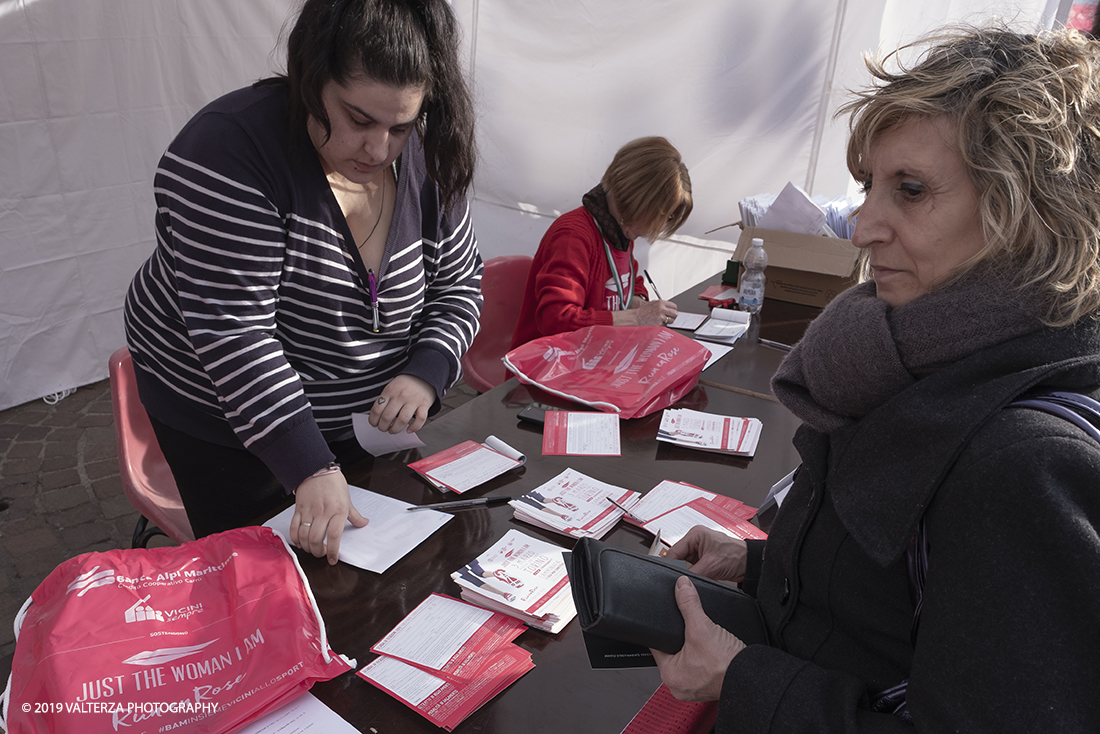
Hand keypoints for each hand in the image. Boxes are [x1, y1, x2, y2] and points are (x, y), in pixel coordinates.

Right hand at [290, 471, 368, 564]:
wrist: (317, 469)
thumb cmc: (334, 483)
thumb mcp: (347, 500)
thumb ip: (355, 515)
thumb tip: (363, 524)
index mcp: (338, 511)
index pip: (335, 536)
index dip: (333, 551)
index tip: (333, 559)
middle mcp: (323, 512)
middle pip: (317, 539)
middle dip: (318, 552)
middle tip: (321, 553)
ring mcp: (309, 511)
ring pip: (304, 536)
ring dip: (307, 547)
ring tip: (311, 549)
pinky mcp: (298, 509)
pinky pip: (294, 528)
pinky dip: (295, 538)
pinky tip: (299, 541)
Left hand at [369, 374, 434, 433]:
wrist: (424, 375)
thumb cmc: (405, 384)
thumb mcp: (391, 387)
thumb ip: (384, 400)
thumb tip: (377, 417)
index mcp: (390, 391)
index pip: (376, 410)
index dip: (373, 421)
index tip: (374, 424)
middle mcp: (401, 395)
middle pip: (387, 417)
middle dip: (383, 427)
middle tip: (383, 428)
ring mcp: (413, 400)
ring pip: (402, 420)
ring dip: (395, 429)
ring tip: (393, 430)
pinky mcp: (424, 404)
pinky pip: (420, 419)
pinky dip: (414, 427)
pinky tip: (409, 430)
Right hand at [612, 298, 677, 326]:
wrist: (636, 317)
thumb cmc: (643, 311)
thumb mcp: (653, 303)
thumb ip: (662, 305)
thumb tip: (670, 309)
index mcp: (660, 302)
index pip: (674, 306)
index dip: (673, 310)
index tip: (672, 312)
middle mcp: (661, 309)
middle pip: (675, 314)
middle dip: (673, 316)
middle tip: (669, 317)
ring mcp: (660, 317)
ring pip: (671, 320)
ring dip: (668, 321)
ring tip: (661, 320)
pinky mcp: (659, 324)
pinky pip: (665, 325)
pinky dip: (662, 325)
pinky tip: (657, 323)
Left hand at [652, 576, 745, 700]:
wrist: (751, 677)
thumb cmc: (726, 664)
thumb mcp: (702, 627)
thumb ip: (689, 604)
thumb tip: (681, 587)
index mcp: (670, 674)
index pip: (657, 645)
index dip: (662, 630)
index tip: (667, 621)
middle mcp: (679, 685)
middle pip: (673, 652)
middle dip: (681, 639)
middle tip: (690, 630)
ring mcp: (695, 687)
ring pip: (689, 659)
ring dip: (695, 648)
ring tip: (702, 641)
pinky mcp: (709, 686)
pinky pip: (702, 667)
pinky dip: (706, 657)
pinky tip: (712, 650)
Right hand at [668, 526, 747, 581]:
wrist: (750, 564)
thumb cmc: (736, 556)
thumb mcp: (710, 566)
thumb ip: (692, 573)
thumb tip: (680, 581)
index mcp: (695, 534)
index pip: (673, 550)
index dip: (670, 564)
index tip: (669, 576)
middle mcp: (695, 541)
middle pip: (677, 558)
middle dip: (680, 569)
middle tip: (680, 580)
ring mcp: (699, 551)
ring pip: (684, 564)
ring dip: (687, 572)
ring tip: (693, 577)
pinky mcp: (703, 560)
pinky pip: (692, 568)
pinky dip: (693, 574)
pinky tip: (696, 578)